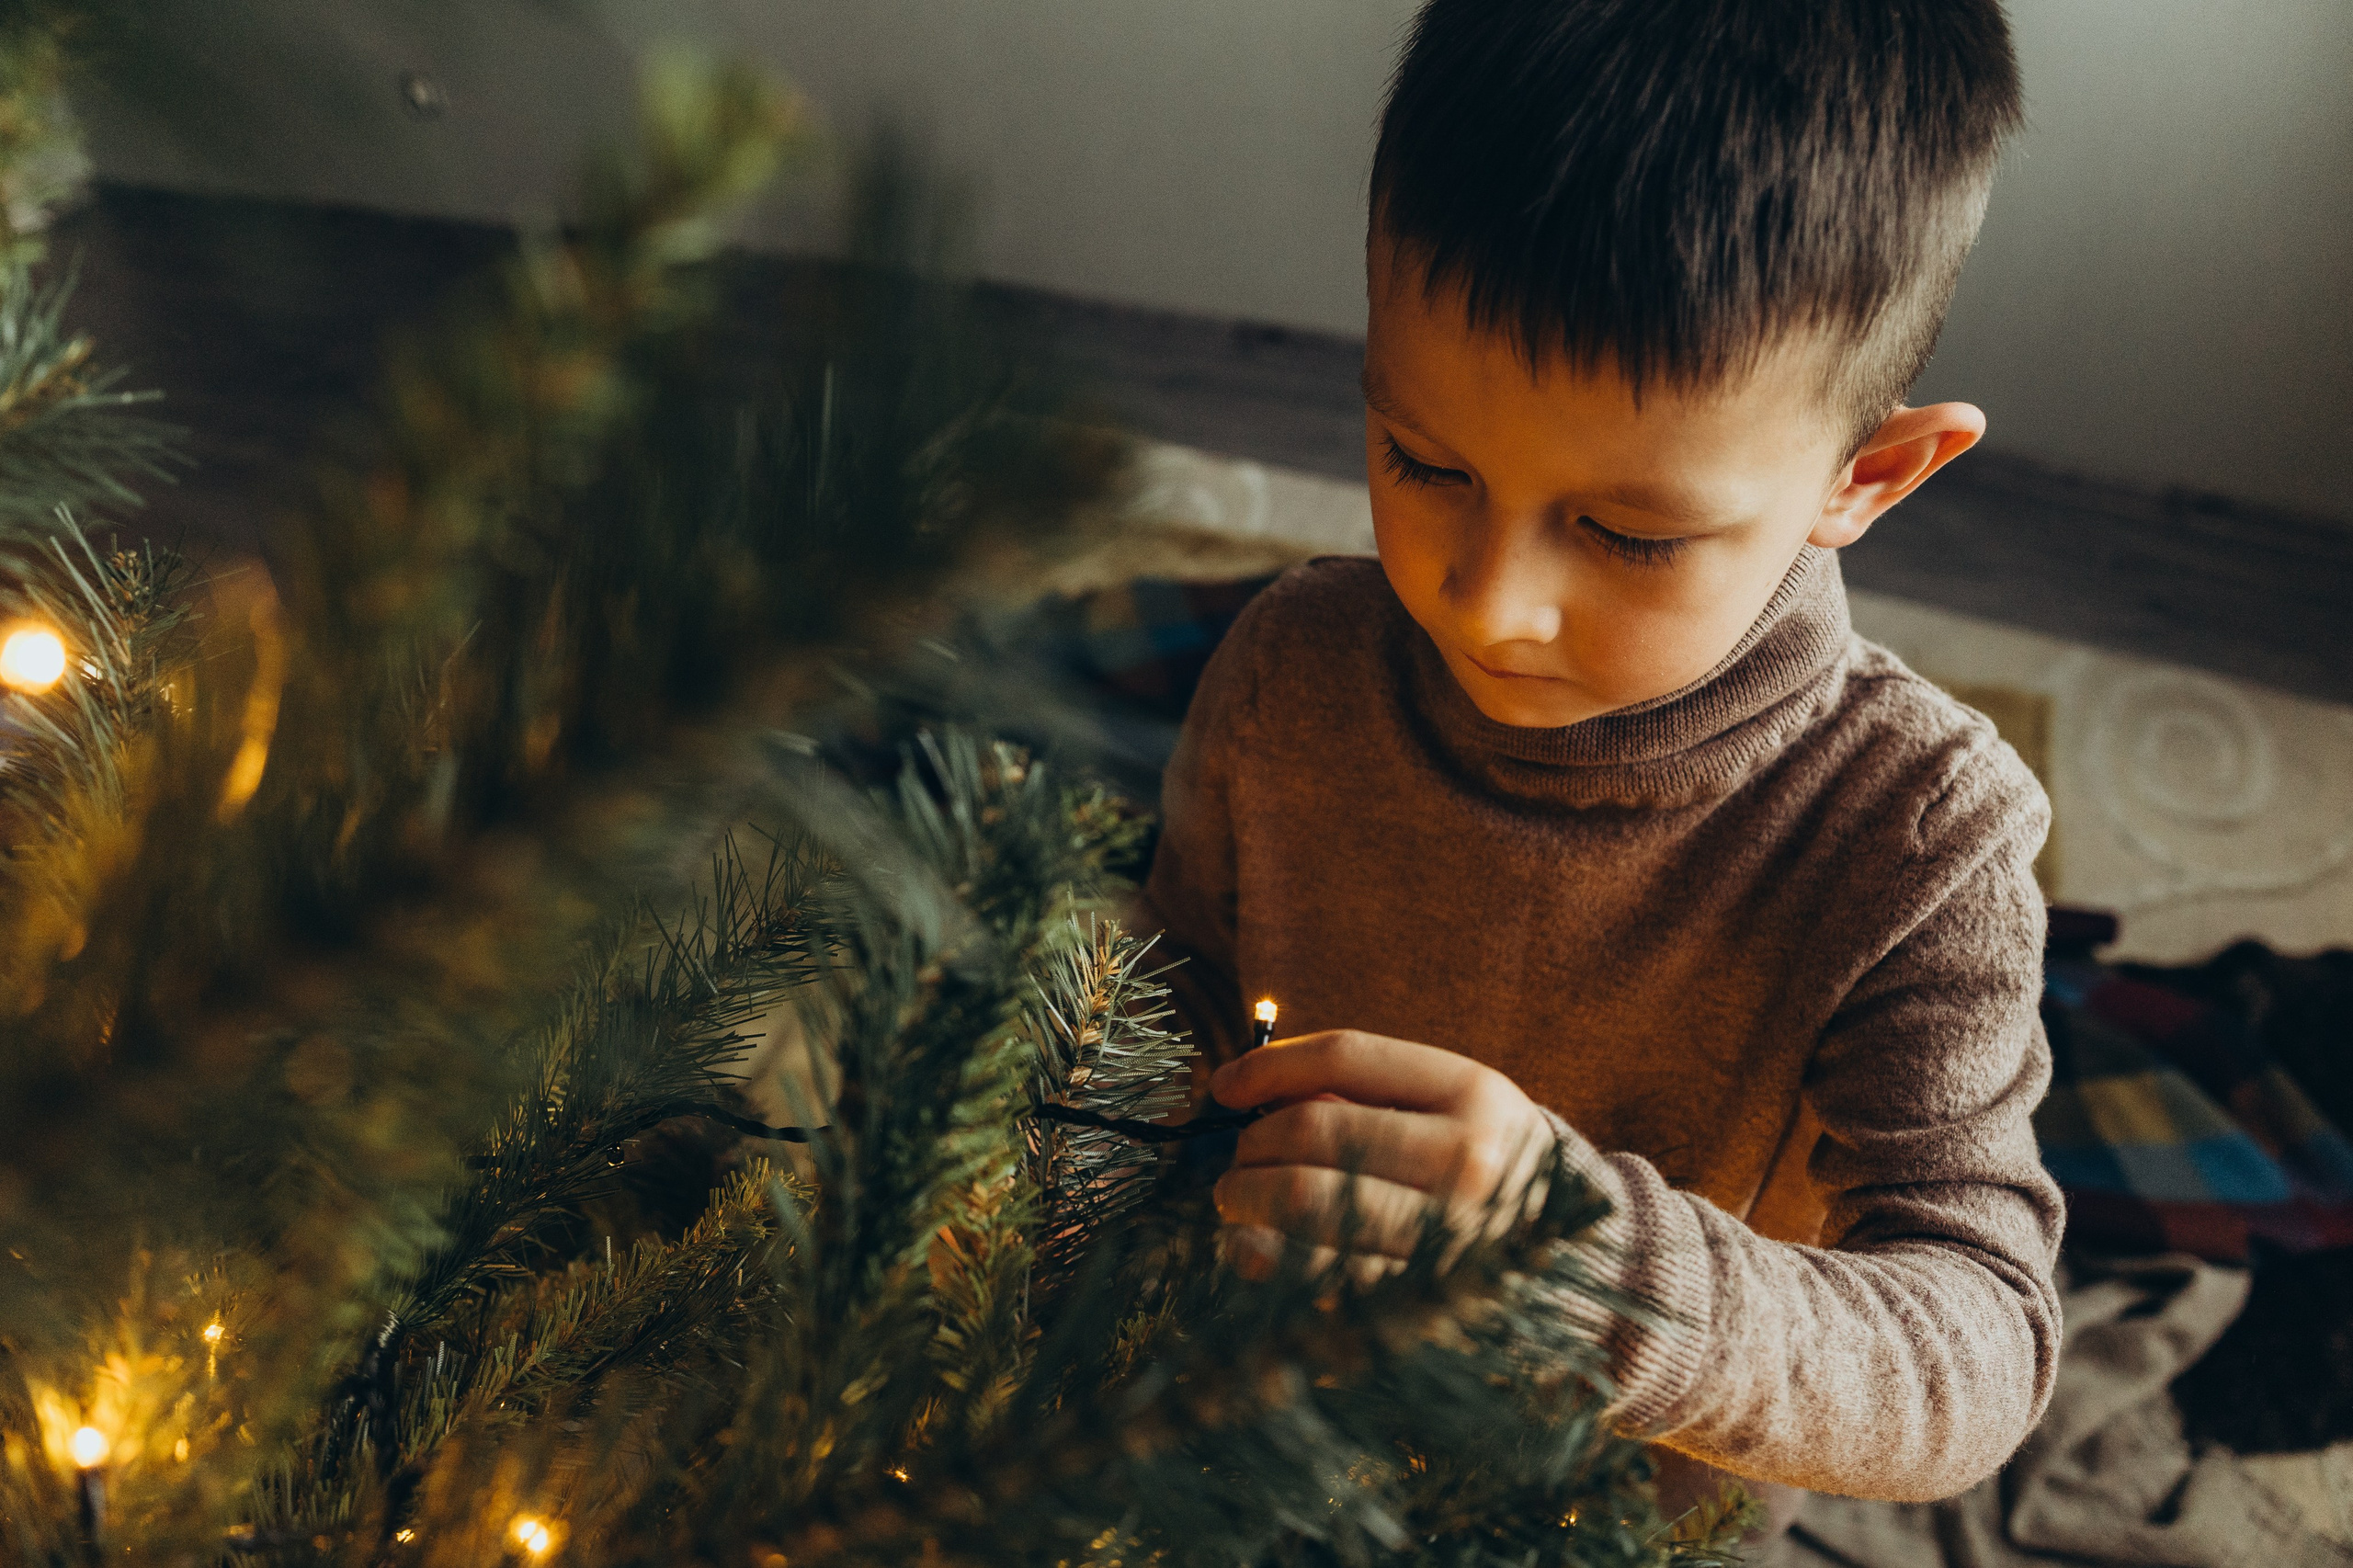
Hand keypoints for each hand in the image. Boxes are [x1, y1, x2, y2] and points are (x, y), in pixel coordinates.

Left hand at [1207, 1029, 1556, 1281]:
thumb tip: (1247, 1090)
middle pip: (1313, 1130)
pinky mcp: (1417, 1303)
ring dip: (1244, 1197)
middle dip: (1251, 1143)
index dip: (1267, 1065)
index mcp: (1475, 1095)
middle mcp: (1467, 1163)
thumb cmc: (1486, 1171)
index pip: (1345, 1056)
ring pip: (1303, 1201)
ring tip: (1237, 1200)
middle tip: (1238, 1158)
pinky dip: (1262, 1257)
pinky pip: (1312, 1274)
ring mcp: (1446, 1237)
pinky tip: (1251, 1248)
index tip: (1224, 1086)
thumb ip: (1364, 1091)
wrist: (1574, 1268)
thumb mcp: (1453, 1108)